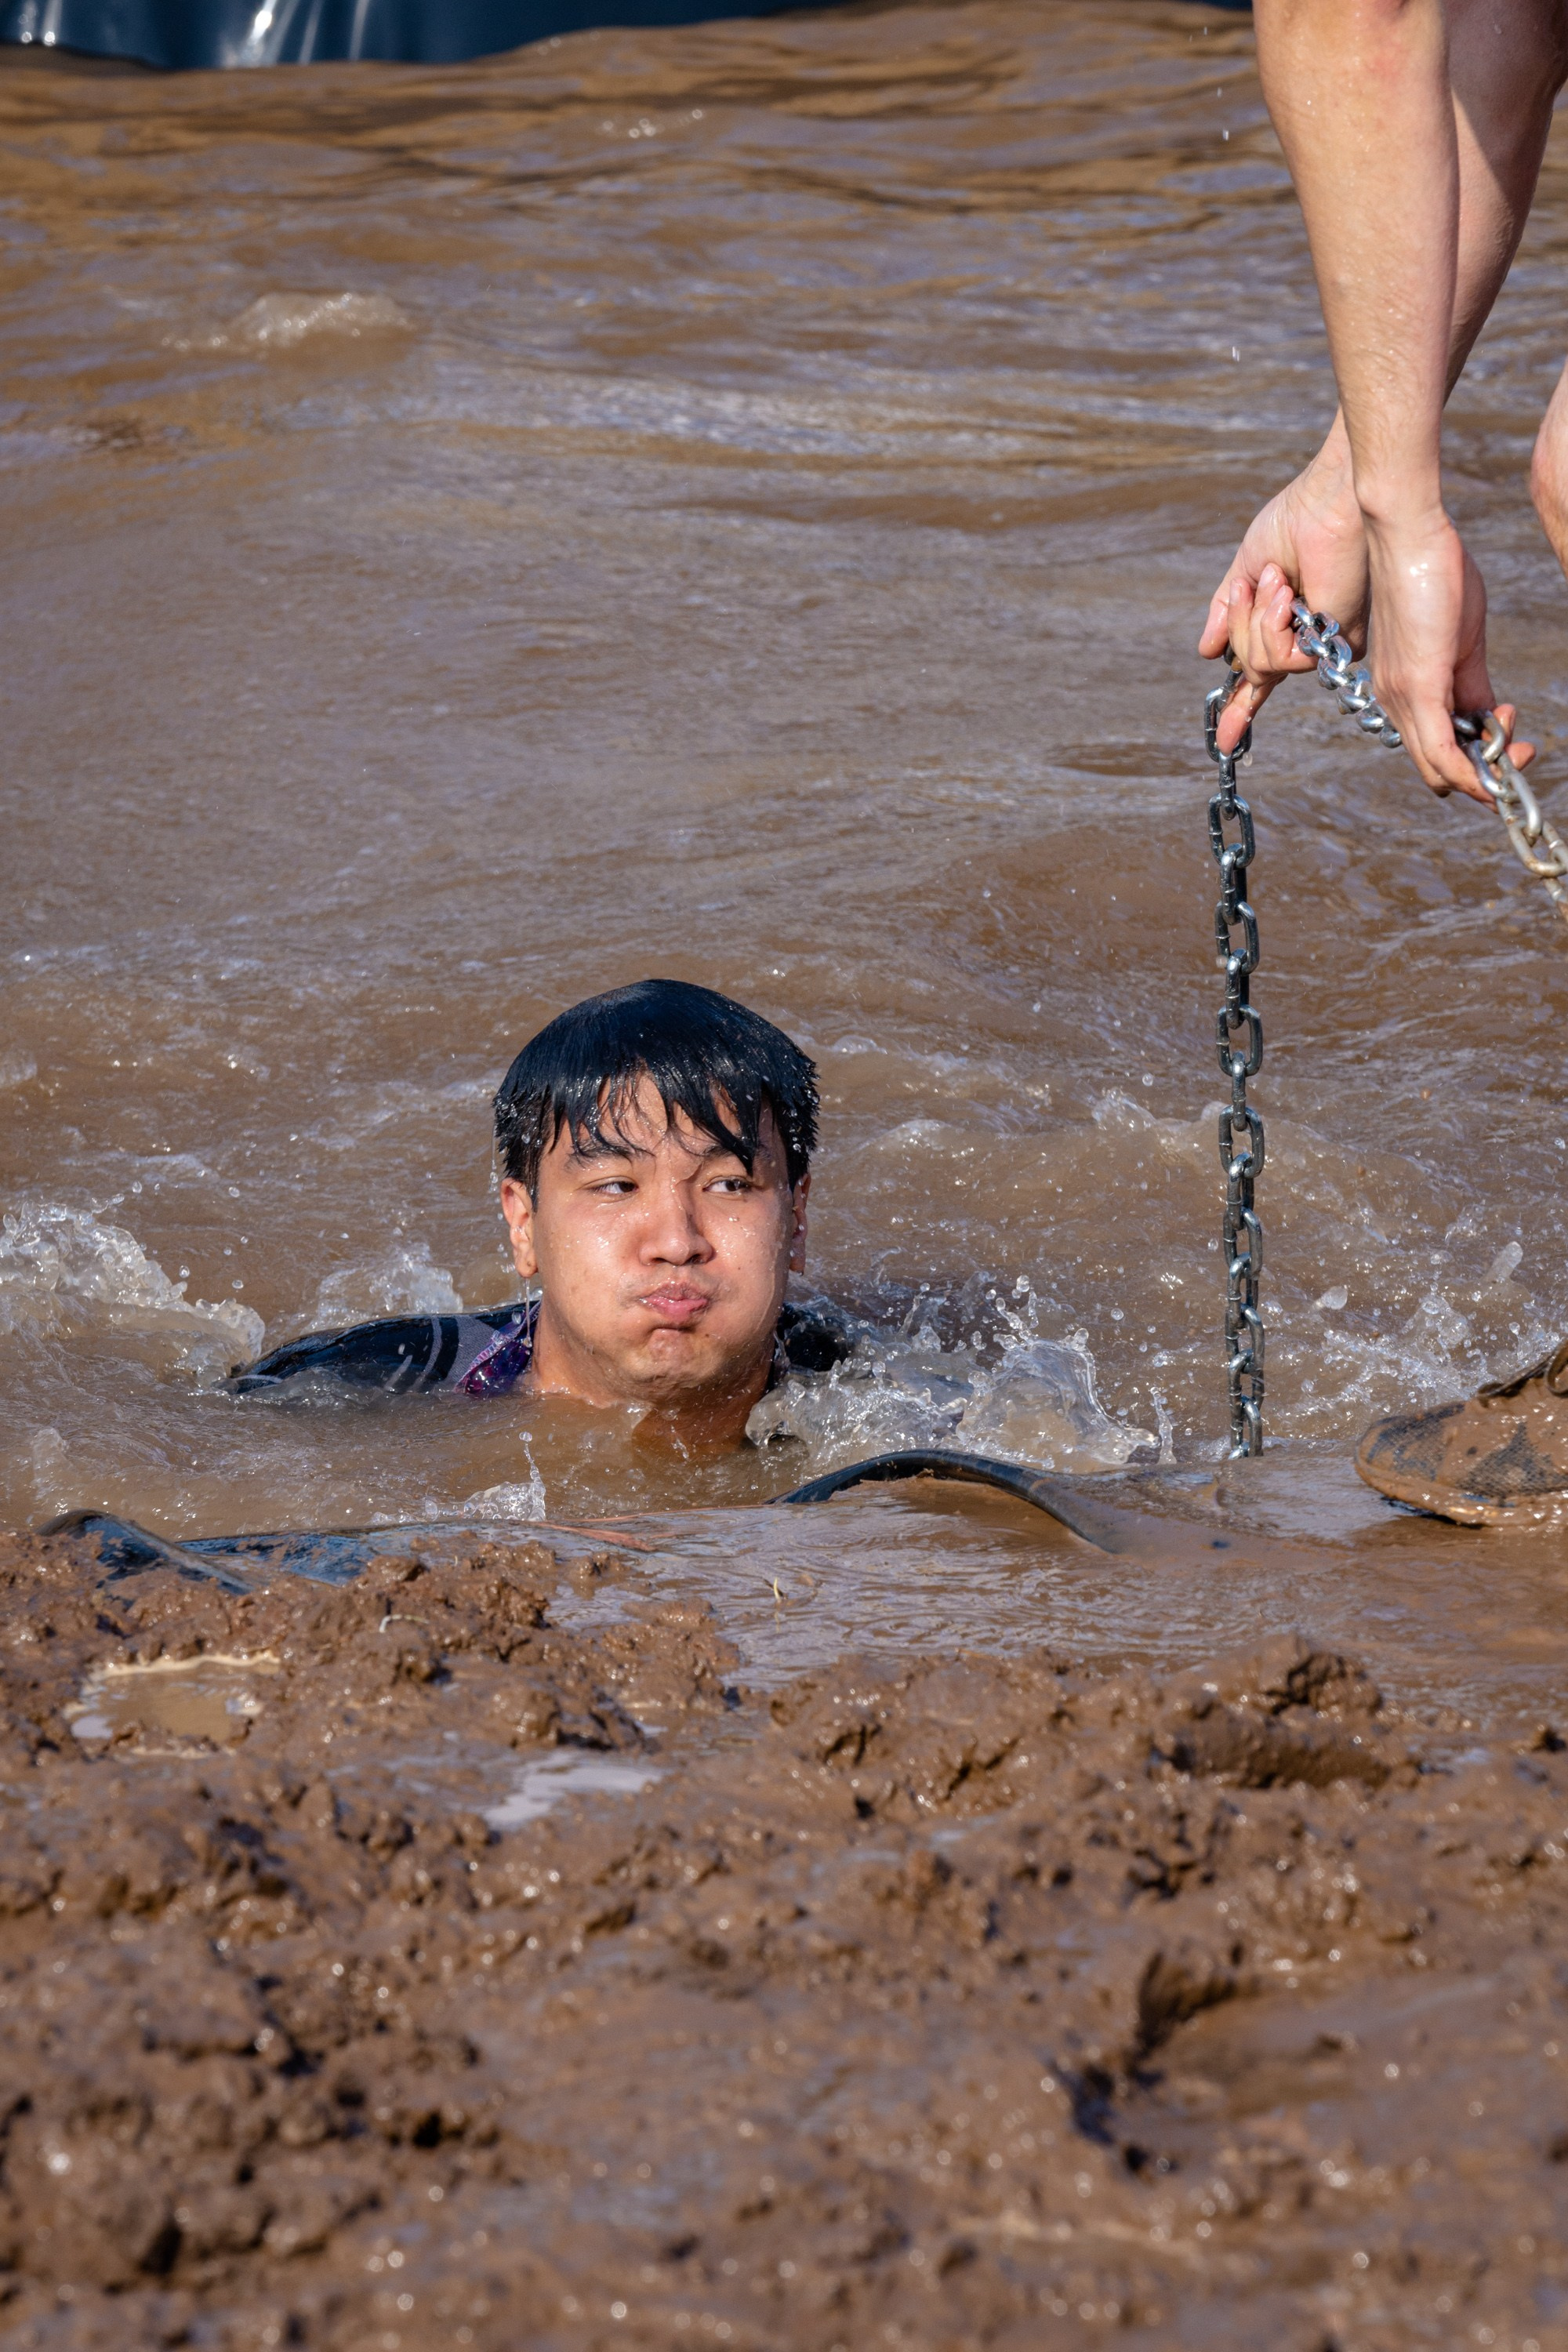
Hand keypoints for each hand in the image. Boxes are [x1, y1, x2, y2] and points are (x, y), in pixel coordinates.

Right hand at [1199, 427, 1368, 754]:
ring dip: (1254, 621)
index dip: (1240, 711)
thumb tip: (1207, 652)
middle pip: (1250, 670)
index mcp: (1286, 625)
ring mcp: (1320, 646)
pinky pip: (1281, 660)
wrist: (1331, 502)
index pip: (1260, 678)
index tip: (1225, 745)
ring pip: (1260, 668)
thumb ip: (1226, 611)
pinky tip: (1287, 593)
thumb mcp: (1247, 566)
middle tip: (1254, 583)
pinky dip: (1271, 624)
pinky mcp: (1335, 645)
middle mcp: (1306, 641)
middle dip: (1240, 625)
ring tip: (1278, 578)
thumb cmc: (1298, 520)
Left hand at [1363, 507, 1533, 800]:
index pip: (1435, 749)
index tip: (1511, 736)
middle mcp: (1394, 702)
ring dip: (1484, 775)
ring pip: (1439, 769)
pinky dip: (1471, 772)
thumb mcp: (1461, 640)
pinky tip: (1501, 761)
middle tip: (1521, 751)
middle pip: (1436, 769)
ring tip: (1518, 750)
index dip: (1475, 757)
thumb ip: (1471, 683)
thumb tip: (1490, 715)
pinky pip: (1441, 754)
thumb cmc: (1433, 576)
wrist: (1408, 535)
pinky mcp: (1418, 687)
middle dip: (1483, 774)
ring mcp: (1403, 698)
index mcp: (1402, 690)